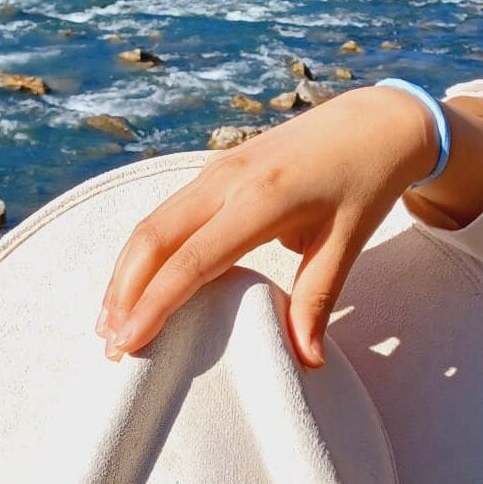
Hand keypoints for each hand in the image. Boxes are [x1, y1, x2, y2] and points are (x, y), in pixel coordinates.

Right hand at [98, 84, 482, 369]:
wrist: (373, 122)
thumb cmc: (363, 183)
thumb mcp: (347, 244)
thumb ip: (317, 301)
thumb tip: (308, 361)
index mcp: (261, 199)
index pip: (192, 260)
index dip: (155, 304)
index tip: (129, 344)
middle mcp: (227, 180)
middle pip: (153, 238)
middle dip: (123, 294)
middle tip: (109, 347)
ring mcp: (215, 171)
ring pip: (151, 224)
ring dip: (125, 275)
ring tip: (109, 324)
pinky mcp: (214, 171)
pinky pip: (166, 214)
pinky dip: (143, 254)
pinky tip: (136, 285)